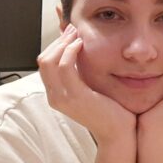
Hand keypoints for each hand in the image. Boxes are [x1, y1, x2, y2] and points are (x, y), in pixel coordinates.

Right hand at [38, 25, 136, 146]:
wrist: (118, 133)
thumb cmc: (110, 111)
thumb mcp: (91, 87)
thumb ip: (82, 71)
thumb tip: (80, 51)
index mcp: (57, 94)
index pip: (45, 63)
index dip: (56, 45)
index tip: (70, 33)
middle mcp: (55, 96)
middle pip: (43, 59)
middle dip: (58, 40)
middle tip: (72, 29)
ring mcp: (62, 97)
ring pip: (49, 61)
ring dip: (63, 43)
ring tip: (77, 34)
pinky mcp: (74, 96)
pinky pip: (64, 67)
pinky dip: (70, 51)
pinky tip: (81, 44)